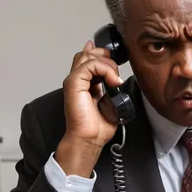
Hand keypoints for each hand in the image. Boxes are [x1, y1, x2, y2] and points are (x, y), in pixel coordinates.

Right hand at [56, 40, 123, 176]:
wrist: (89, 138)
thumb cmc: (97, 126)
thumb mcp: (110, 101)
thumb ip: (110, 87)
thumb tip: (117, 79)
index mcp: (84, 83)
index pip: (88, 59)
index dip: (101, 53)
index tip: (115, 58)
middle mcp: (77, 80)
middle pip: (87, 54)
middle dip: (105, 56)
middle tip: (116, 68)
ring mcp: (74, 80)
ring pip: (89, 56)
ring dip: (107, 63)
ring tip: (115, 79)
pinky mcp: (74, 83)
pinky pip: (90, 65)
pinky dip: (105, 69)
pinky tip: (113, 81)